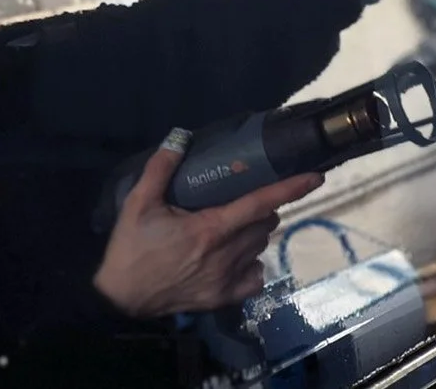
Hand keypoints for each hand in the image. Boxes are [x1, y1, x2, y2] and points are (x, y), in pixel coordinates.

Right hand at [93, 128, 323, 316]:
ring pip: (261, 247)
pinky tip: (236, 257)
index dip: (291, 188)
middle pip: (266, 224)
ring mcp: (227, 279)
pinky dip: (253, 264)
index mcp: (210, 228)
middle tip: (241, 202)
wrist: (120, 299)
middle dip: (263, 208)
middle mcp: (226, 254)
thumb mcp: (138, 203)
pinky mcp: (223, 298)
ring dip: (256, 233)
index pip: (261, 203)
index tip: (316, 176)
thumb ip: (160, 168)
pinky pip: (256, 277)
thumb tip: (180, 136)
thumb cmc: (131, 248)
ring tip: (233, 227)